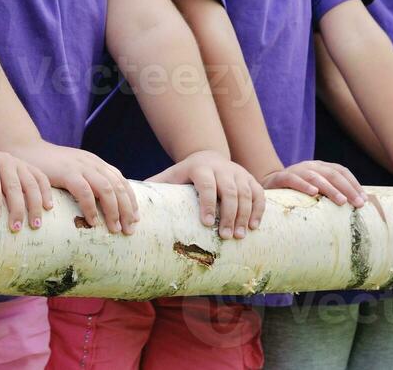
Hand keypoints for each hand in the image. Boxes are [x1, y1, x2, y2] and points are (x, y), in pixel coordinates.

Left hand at [0, 145, 52, 232]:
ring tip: (35, 225)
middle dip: (16, 208)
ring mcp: (20, 163)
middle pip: (14, 185)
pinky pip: (42, 179)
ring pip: (31, 183)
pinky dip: (47, 192)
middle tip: (15, 228)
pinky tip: (49, 208)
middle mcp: (6, 159)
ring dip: (35, 204)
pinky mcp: (30, 167)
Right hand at [8, 140, 137, 233]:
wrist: (26, 149)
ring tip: (115, 229)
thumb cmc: (49, 165)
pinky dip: (91, 207)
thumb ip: (87, 181)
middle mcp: (92, 163)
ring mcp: (80, 166)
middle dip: (127, 210)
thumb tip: (102, 205)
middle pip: (118, 187)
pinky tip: (93, 221)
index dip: (130, 200)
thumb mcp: (74, 170)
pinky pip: (84, 191)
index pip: (121, 181)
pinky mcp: (67, 171)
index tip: (135, 219)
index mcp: (96, 163)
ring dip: (113, 211)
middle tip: (129, 230)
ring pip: (106, 189)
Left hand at [148, 150, 264, 239]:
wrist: (207, 156)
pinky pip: (259, 194)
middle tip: (225, 237)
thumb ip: (156, 186)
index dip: (207, 203)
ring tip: (239, 236)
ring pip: (246, 193)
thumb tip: (133, 203)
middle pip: (229, 190)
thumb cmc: (185, 174)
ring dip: (245, 215)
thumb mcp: (171, 176)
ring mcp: (238, 172)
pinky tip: (254, 227)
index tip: (207, 223)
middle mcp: (222, 168)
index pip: (206, 184)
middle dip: (229, 214)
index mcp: (200, 168)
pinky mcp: (250, 178)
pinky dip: (258, 210)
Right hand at [263, 160, 366, 208]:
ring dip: (331, 189)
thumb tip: (356, 205)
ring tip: (341, 201)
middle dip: (348, 188)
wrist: (268, 185)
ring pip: (316, 176)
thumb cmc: (297, 192)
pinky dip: (304, 185)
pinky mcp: (281, 178)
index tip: (364, 199)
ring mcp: (296, 170)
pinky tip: (314, 193)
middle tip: (358, 203)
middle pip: (332, 174)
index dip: (354, 184)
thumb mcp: (316, 190)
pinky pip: (294, 180)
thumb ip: (331, 193)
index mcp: (321, 167)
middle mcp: (310, 166)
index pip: (341, 171)